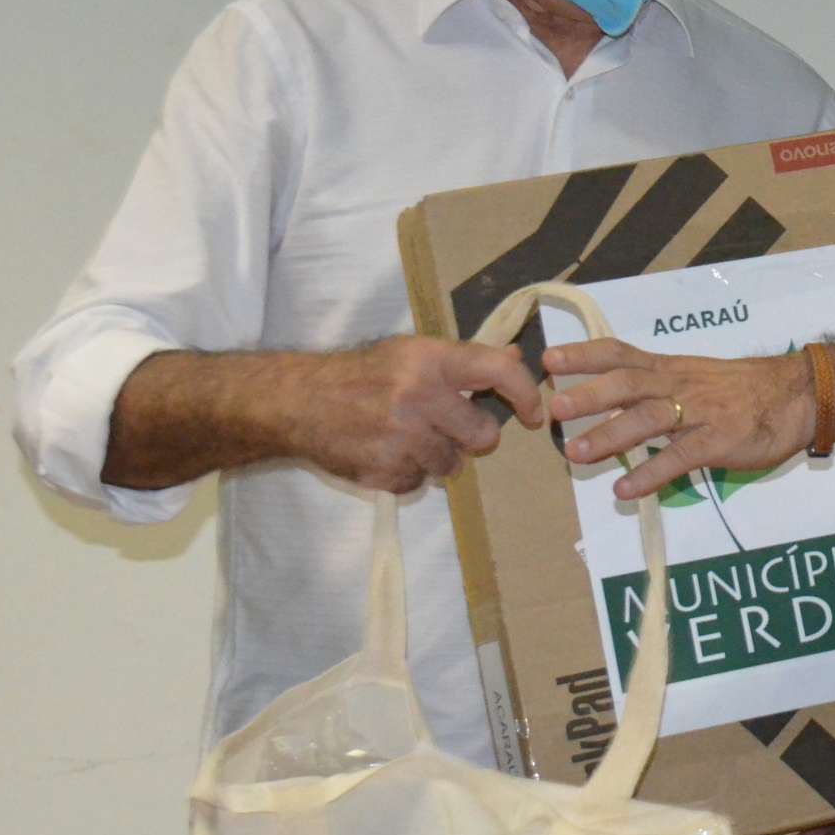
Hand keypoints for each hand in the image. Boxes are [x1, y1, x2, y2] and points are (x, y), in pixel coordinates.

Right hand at [290, 337, 543, 492]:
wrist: (301, 401)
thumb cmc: (363, 374)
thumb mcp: (411, 352)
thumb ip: (464, 359)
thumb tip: (517, 355)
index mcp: (430, 360)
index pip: (498, 371)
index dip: (525, 393)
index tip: (533, 413)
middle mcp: (419, 397)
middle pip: (483, 435)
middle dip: (472, 437)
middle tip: (448, 427)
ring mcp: (402, 438)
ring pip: (452, 464)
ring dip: (437, 456)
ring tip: (408, 437)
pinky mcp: (385, 470)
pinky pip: (420, 482)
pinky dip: (409, 472)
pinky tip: (388, 451)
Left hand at [543, 339, 814, 498]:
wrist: (797, 396)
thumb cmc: (741, 389)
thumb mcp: (694, 376)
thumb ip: (655, 387)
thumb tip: (607, 403)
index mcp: (670, 368)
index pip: (621, 354)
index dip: (585, 355)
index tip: (550, 360)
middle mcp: (679, 385)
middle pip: (628, 384)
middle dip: (590, 394)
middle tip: (554, 408)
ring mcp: (700, 413)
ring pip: (649, 419)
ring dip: (610, 435)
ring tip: (576, 454)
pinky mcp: (718, 441)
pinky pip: (680, 458)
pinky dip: (650, 473)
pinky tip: (625, 489)